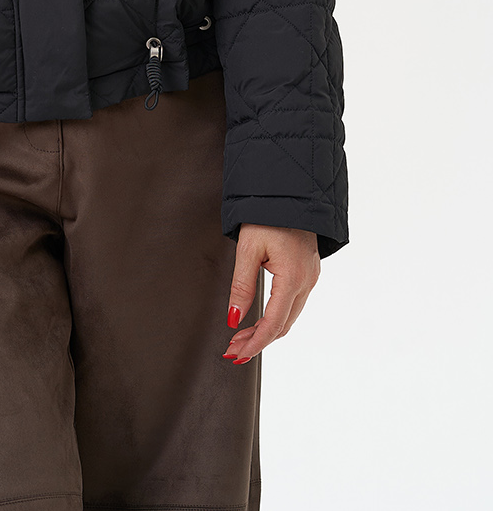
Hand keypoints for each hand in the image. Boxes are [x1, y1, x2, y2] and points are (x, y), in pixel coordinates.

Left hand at [222, 224, 320, 363]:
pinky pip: (294, 303)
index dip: (255, 343)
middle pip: (284, 325)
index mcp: (293, 277)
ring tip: (241, 337)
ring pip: (290, 316)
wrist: (290, 190)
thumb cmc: (268, 213)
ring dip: (267, 330)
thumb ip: (241, 286)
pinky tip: (261, 319)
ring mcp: (311, 277)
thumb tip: (233, 318)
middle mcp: (307, 281)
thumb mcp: (248, 249)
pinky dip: (277, 316)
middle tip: (234, 350)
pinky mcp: (309, 272)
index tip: (237, 354)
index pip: (274, 323)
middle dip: (258, 341)